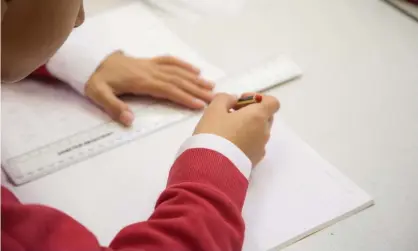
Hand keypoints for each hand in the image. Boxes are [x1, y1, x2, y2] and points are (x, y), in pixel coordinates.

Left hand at [85, 51, 214, 125]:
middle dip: (196, 89)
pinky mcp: (149, 61)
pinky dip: (184, 64)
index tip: (199, 105)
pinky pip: (170, 60)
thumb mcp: (98, 95)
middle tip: (214, 98)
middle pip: (177, 80)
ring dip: (195, 78)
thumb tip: (130, 121)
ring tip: (211, 86)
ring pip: (177, 71)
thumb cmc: (95, 80)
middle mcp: (150, 72)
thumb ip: (114, 107)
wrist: (90, 60)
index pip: (167, 90)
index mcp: (140, 81)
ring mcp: (150, 65)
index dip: (184, 97)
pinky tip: (195, 70)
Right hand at [194, 93, 279, 164]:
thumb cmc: (214, 133)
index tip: (241, 101)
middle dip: (251, 113)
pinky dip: (246, 141)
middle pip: (266, 117)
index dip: (259, 98)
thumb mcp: (213, 110)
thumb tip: (233, 100)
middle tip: (231, 115)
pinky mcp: (255, 161)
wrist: (212, 168)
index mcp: (258, 116)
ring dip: (248, 128)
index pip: (272, 102)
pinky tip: (229, 144)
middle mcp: (264, 132)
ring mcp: (261, 148)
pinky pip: (254, 146)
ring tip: (227, 131)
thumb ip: (225, 99)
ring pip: (259, 132)